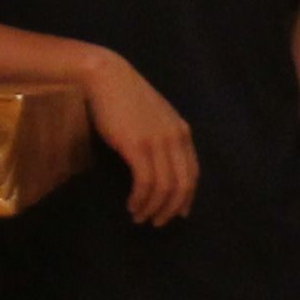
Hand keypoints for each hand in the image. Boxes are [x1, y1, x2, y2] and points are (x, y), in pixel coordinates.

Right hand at [85, 55, 199, 225]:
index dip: (186, 197)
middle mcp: (175, 138)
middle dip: (171, 209)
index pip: (193, 173)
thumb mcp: (155, 118)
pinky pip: (145, 182)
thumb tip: (162, 167)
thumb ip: (163, 138)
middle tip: (157, 223)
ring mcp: (157, 142)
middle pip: (183, 185)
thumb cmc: (125, 98)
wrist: (105, 77)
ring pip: (164, 187)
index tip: (177, 214)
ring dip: (153, 208)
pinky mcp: (136, 145)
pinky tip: (132, 205)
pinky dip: (141, 199)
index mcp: (182, 132)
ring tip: (140, 217)